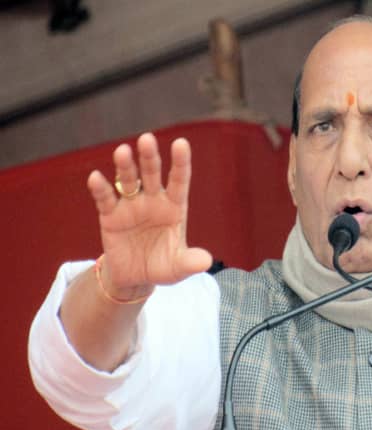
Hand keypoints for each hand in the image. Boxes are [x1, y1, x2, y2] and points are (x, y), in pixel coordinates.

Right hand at [87, 133, 211, 299]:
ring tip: (123, 151)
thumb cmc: (161, 266)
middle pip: (151, 174)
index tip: (181, 143)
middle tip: (147, 138)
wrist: (135, 278)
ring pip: (128, 180)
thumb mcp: (177, 267)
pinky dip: (100, 188)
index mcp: (174, 207)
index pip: (179, 180)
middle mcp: (152, 200)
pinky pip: (105, 198)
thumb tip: (206, 262)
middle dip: (149, 157)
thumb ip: (190, 262)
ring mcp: (131, 205)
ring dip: (125, 166)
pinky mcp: (110, 216)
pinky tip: (96, 178)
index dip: (180, 162)